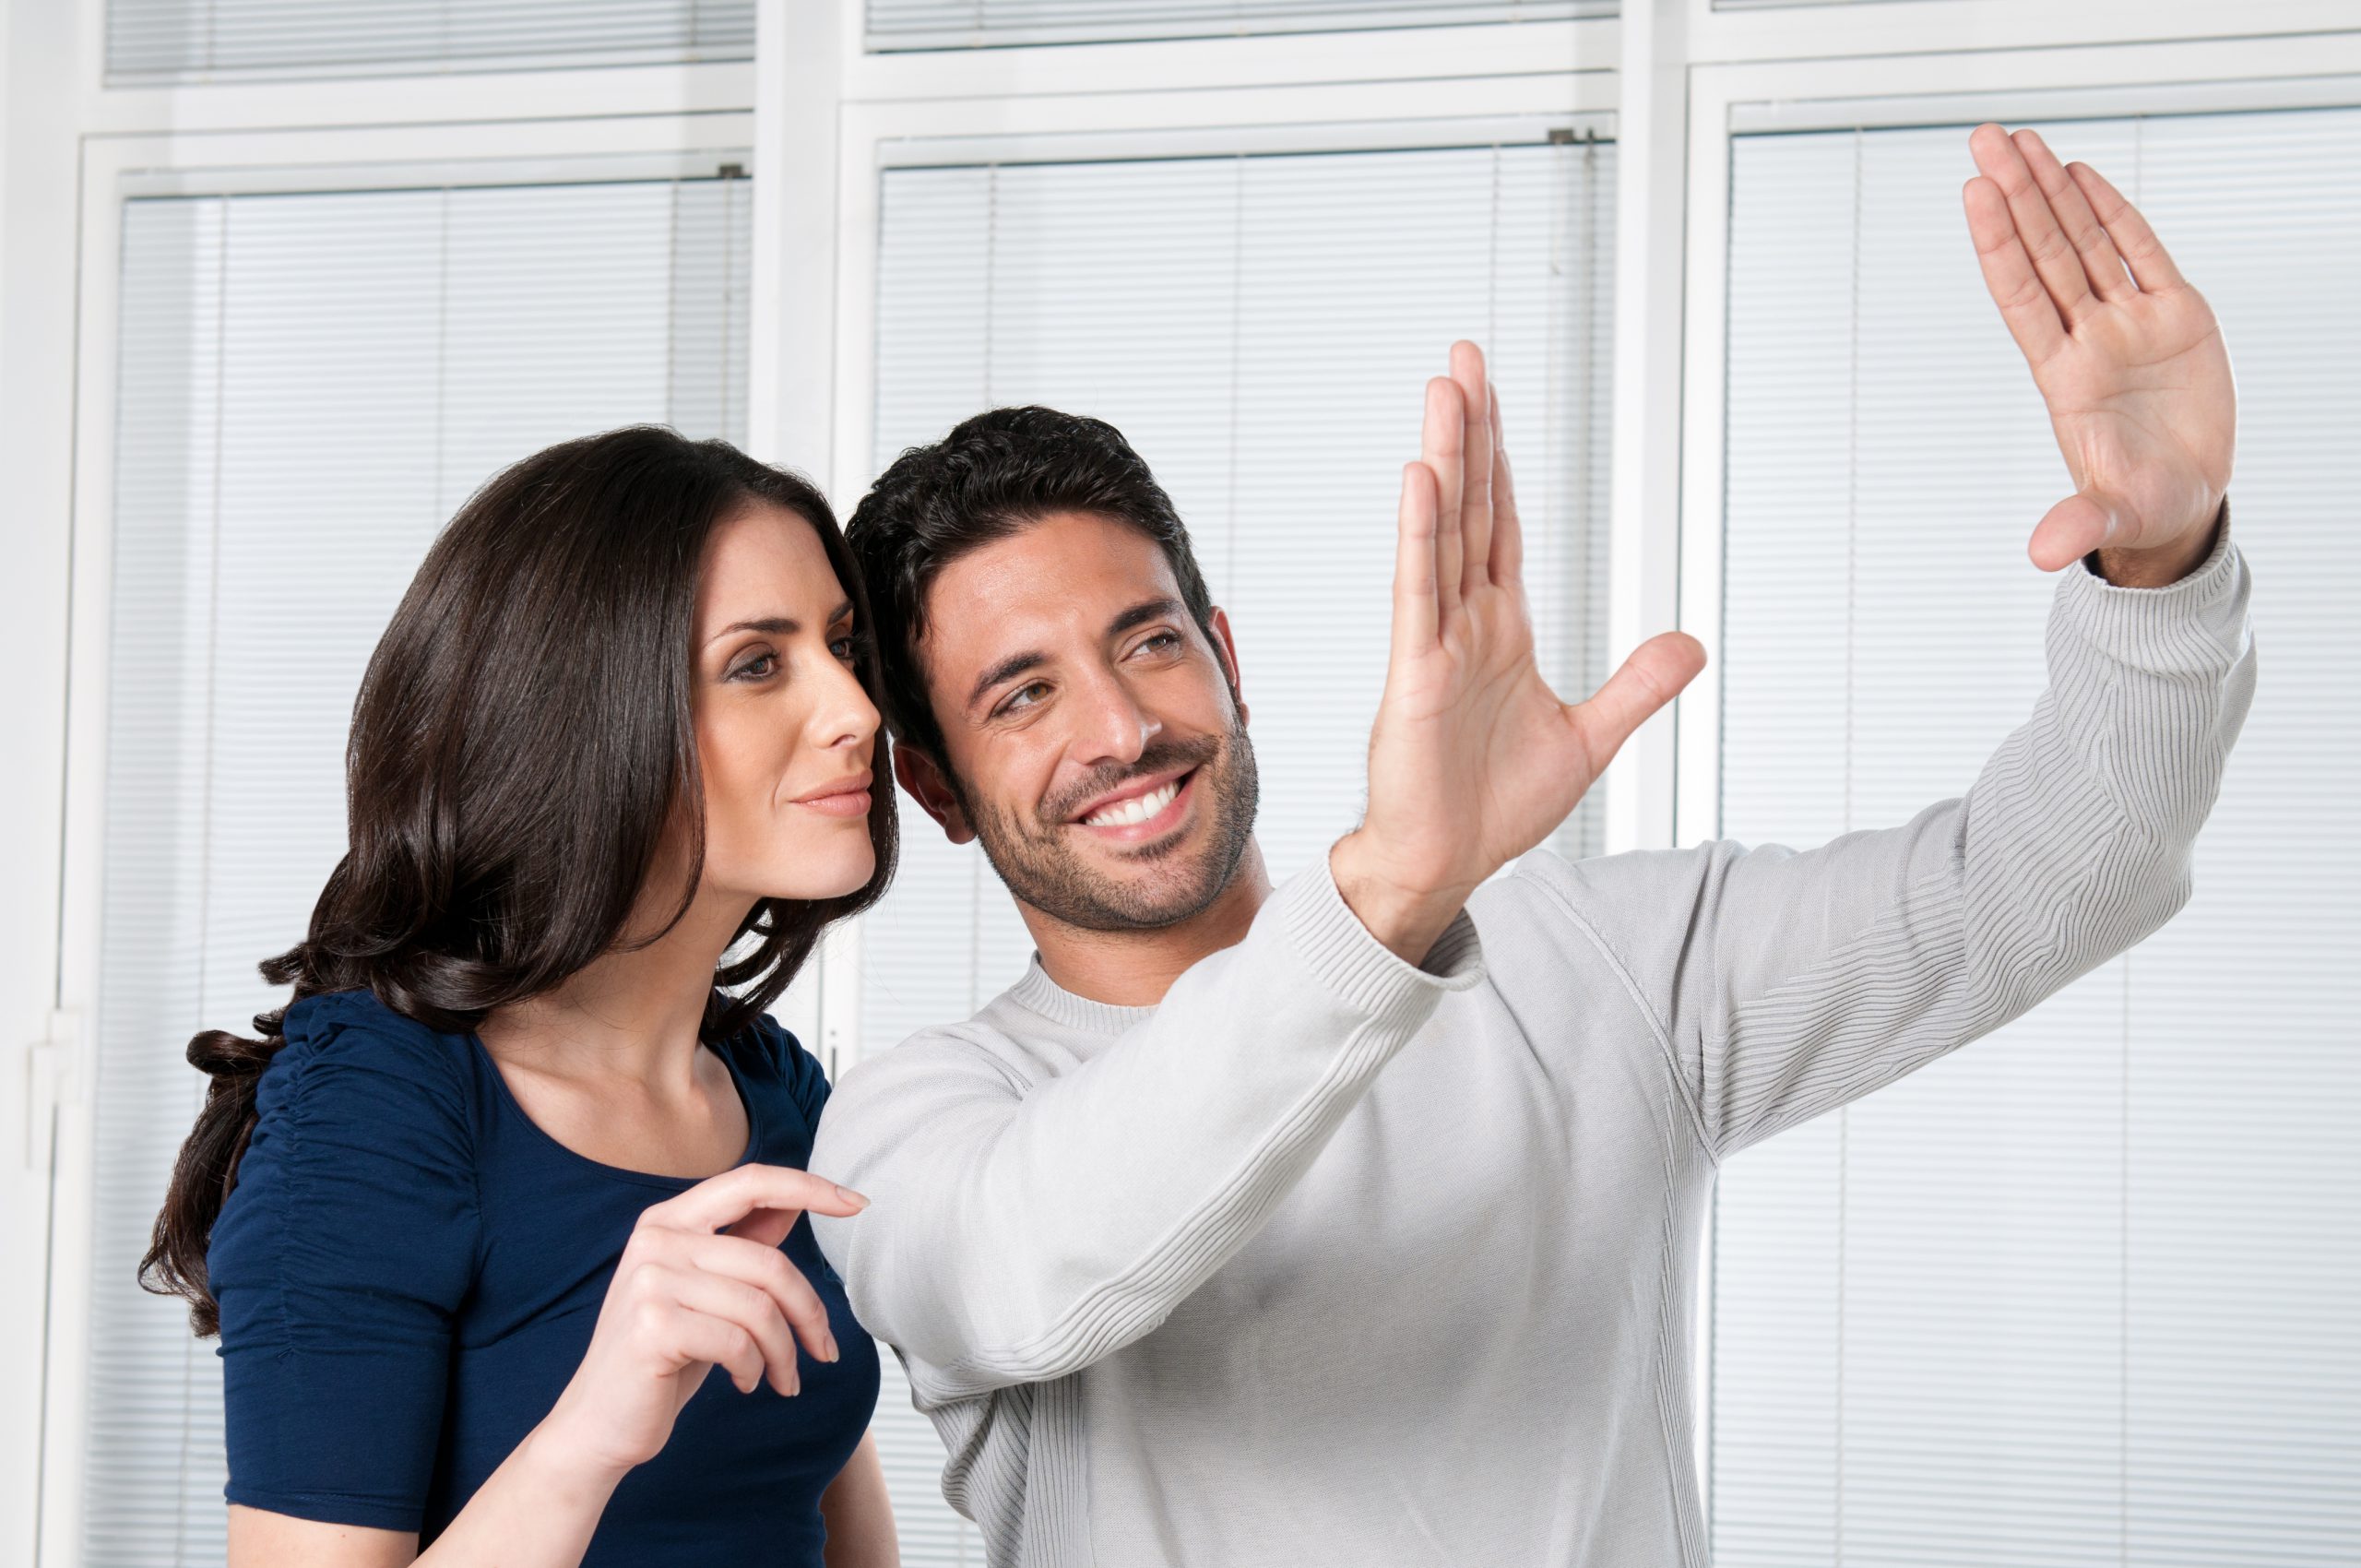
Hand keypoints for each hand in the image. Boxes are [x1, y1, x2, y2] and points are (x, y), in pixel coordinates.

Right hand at [534, 1164, 867, 1481]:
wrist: (598, 1423)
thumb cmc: (662, 1356)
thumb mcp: (705, 1292)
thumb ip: (742, 1244)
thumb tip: (795, 1203)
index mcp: (668, 1219)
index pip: (751, 1181)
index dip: (809, 1186)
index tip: (856, 1201)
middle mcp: (656, 1238)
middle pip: (769, 1262)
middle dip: (809, 1313)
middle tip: (824, 1351)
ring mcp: (650, 1280)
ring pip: (760, 1307)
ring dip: (784, 1352)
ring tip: (782, 1378)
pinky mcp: (653, 1326)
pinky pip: (738, 1342)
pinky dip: (755, 1369)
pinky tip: (744, 1383)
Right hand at [1331, 342, 1705, 961]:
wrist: (1448, 865)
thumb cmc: (1495, 808)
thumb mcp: (1589, 739)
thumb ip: (1637, 687)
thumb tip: (1693, 641)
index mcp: (1500, 628)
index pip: (1500, 523)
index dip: (1499, 458)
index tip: (1488, 395)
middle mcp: (1463, 621)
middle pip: (1470, 506)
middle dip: (1469, 431)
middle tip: (1463, 357)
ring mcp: (1434, 641)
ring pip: (1442, 531)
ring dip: (1444, 459)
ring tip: (1443, 389)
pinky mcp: (1415, 674)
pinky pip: (1417, 593)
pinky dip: (1419, 535)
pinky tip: (1419, 480)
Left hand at [1964, 124, 2233, 584]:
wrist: (2182, 506)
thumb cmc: (2138, 509)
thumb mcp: (2110, 517)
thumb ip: (2077, 523)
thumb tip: (2043, 552)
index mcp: (2064, 378)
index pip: (2022, 296)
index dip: (1999, 245)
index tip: (1975, 194)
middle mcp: (2087, 340)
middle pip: (2045, 252)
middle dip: (2016, 195)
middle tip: (1985, 139)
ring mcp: (2128, 324)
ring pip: (2083, 242)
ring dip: (2051, 192)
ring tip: (2021, 141)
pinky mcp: (2175, 317)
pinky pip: (2139, 253)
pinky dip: (2112, 213)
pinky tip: (2080, 177)